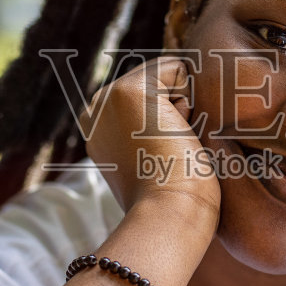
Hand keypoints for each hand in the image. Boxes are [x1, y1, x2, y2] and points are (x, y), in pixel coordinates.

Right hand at [81, 56, 219, 232]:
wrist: (168, 215)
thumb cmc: (173, 200)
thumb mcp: (151, 160)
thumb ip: (149, 131)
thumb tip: (176, 111)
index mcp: (97, 126)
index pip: (148, 96)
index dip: (169, 121)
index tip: (159, 159)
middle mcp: (96, 108)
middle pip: (159, 81)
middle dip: (175, 111)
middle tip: (167, 152)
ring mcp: (109, 97)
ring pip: (169, 75)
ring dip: (182, 108)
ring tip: (170, 144)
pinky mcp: (132, 90)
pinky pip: (179, 70)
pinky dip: (189, 101)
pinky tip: (175, 133)